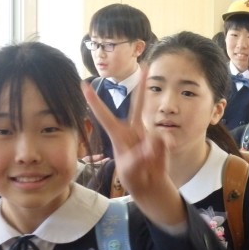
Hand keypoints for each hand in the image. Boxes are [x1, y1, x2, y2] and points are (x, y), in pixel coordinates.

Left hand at [82, 75, 169, 194]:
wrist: (150, 185)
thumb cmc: (134, 176)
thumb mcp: (130, 170)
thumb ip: (138, 157)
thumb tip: (150, 145)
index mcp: (118, 136)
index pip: (104, 116)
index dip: (94, 101)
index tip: (84, 85)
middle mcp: (134, 131)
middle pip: (137, 105)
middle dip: (142, 86)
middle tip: (145, 64)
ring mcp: (149, 135)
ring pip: (153, 135)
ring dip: (151, 152)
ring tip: (148, 163)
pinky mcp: (162, 141)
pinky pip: (164, 140)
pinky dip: (163, 151)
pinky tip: (159, 159)